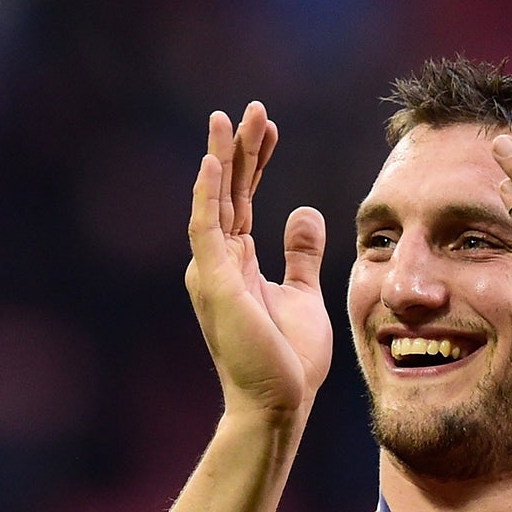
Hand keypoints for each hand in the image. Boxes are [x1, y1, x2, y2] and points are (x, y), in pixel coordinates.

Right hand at [184, 102, 330, 421]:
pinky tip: (216, 163)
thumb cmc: (288, 359)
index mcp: (236, 262)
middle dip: (240, 148)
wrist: (280, 404)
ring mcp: (213, 271)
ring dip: (223, 159)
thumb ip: (300, 255)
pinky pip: (207, 231)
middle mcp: (218, 261)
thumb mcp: (303, 295)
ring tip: (229, 119)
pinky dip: (210, 195)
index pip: (243, 198)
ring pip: (215, 201)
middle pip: (228, 191)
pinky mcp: (215, 284)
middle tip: (253, 108)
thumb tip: (304, 212)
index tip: (270, 128)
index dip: (256, 162)